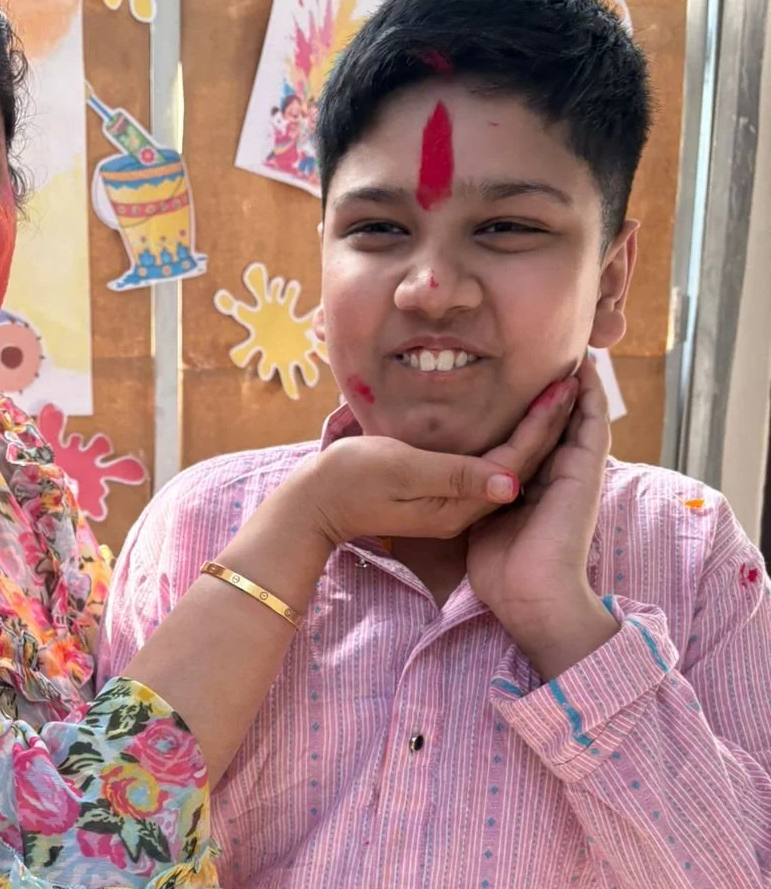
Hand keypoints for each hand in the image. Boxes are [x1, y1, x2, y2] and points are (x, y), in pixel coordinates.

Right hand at [296, 381, 574, 546]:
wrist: (314, 505)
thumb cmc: (350, 481)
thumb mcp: (402, 471)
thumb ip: (455, 475)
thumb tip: (512, 485)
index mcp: (458, 504)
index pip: (515, 461)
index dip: (543, 423)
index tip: (566, 384)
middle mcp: (461, 509)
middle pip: (519, 465)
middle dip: (548, 424)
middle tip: (575, 379)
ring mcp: (451, 505)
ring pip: (507, 466)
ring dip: (534, 430)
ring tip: (557, 394)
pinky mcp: (439, 496)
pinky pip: (487, 467)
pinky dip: (509, 439)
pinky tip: (517, 418)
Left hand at [467, 354, 617, 679]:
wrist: (531, 598)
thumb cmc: (501, 572)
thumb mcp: (479, 522)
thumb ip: (477, 495)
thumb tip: (459, 479)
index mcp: (531, 489)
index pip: (531, 443)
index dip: (529, 415)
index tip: (521, 384)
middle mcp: (555, 478)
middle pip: (557, 426)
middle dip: (556, 394)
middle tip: (554, 354)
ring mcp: (574, 475)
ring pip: (577, 420)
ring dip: (575, 388)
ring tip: (573, 351)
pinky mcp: (584, 474)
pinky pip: (591, 425)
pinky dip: (589, 398)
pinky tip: (583, 371)